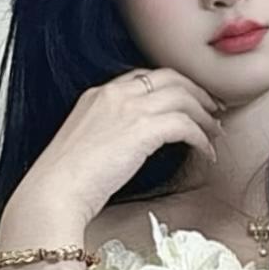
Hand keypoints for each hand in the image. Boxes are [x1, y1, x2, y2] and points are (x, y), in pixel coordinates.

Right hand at [17, 67, 223, 226]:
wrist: (53, 192)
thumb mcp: (84, 146)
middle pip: (171, 78)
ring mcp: (128, 108)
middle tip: (215, 109)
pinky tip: (206, 153)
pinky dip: (201, 138)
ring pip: (183, 97)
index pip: (145, 77)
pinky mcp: (142, 129)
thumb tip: (131, 147)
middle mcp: (114, 94)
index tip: (189, 101)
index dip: (173, 86)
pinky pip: (185, 125)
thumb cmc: (63, 182)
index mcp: (98, 95)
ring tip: (215, 134)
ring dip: (205, 116)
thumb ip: (109, 135)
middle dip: (198, 92)